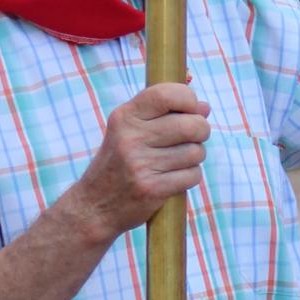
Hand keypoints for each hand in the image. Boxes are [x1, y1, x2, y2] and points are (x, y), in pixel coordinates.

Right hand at [72, 84, 210, 239]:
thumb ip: (163, 114)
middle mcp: (130, 138)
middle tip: (194, 137)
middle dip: (201, 130)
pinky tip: (175, 177)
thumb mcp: (128, 131)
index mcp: (125, 117)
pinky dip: (190, 176)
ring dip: (195, 156)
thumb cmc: (118, 163)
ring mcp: (140, 164)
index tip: (190, 110)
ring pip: (196, 152)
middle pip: (191, 125)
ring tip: (179, 160)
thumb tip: (205, 107)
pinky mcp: (152, 188)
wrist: (94, 206)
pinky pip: (192, 175)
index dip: (189, 99)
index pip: (166, 94)